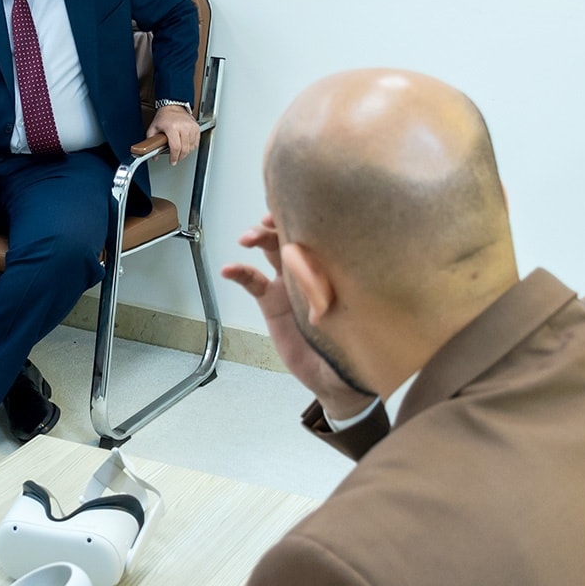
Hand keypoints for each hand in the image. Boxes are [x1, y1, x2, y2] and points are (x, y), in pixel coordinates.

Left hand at [148, 104, 200, 164]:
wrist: (173, 106)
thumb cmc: (164, 117)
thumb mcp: (153, 129)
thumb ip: (151, 143)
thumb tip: (153, 155)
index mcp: (172, 127)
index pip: (176, 147)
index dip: (174, 157)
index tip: (172, 161)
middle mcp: (183, 127)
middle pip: (184, 149)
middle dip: (180, 157)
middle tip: (176, 158)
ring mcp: (191, 127)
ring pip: (191, 147)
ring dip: (186, 152)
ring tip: (180, 151)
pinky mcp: (196, 127)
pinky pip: (196, 142)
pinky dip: (192, 146)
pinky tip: (186, 146)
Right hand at [221, 217, 367, 411]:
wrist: (337, 377)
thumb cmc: (356, 345)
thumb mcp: (353, 318)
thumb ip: (336, 298)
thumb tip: (320, 281)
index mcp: (335, 266)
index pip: (321, 231)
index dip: (308, 215)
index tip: (298, 208)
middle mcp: (312, 268)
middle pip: (293, 233)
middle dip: (278, 221)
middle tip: (265, 222)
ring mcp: (290, 282)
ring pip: (272, 249)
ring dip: (257, 238)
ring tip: (246, 239)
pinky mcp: (272, 301)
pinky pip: (253, 281)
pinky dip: (240, 272)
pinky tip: (228, 269)